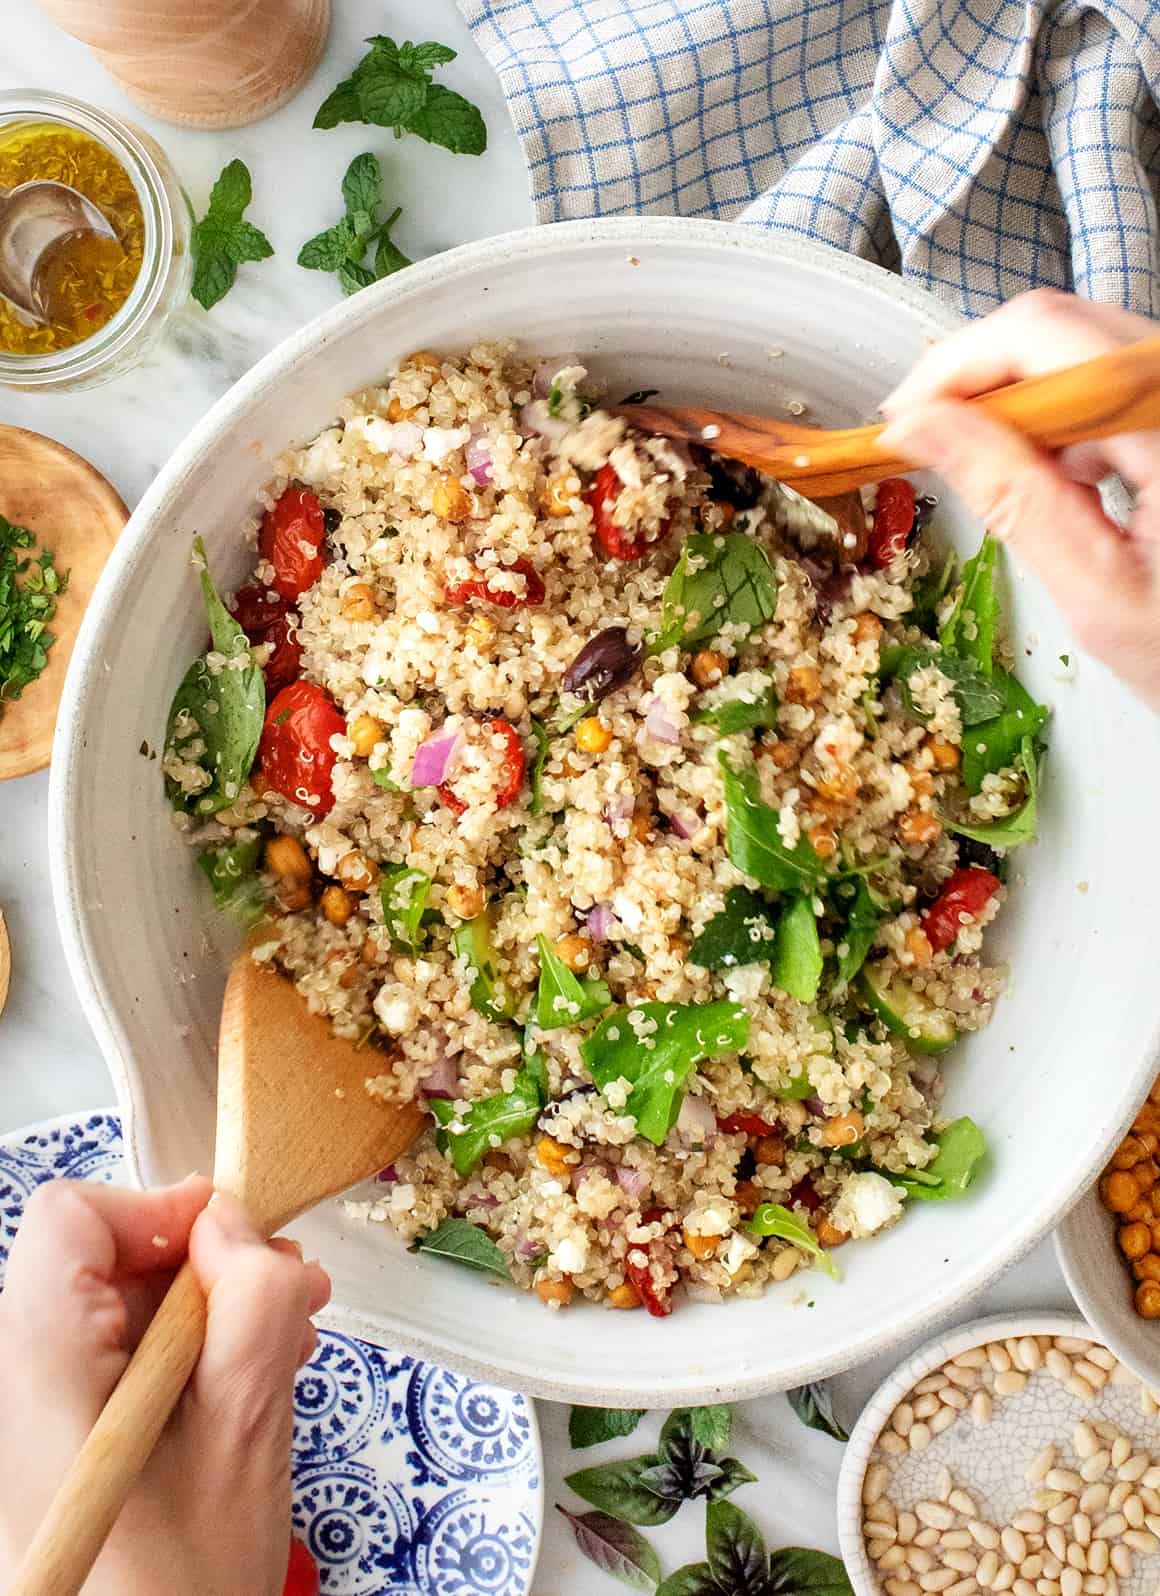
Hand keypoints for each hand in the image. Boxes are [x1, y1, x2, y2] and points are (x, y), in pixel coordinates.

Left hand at [0, 1177, 329, 1595]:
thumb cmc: (179, 1591)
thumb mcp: (245, 1429)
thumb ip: (249, 1305)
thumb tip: (235, 1226)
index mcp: (36, 1363)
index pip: (74, 1216)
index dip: (163, 1211)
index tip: (234, 1245)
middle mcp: (10, 1382)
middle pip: (97, 1261)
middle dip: (200, 1269)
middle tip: (285, 1296)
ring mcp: (23, 1420)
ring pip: (109, 1314)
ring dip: (201, 1318)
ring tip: (280, 1349)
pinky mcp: (45, 1451)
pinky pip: (105, 1369)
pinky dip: (176, 1364)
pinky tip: (240, 1390)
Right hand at [879, 289, 1159, 710]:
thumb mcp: (1096, 588)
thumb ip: (1008, 495)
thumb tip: (917, 427)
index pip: (1043, 337)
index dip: (955, 366)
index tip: (899, 420)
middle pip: (1063, 328)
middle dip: (980, 379)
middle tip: (925, 442)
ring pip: (1089, 350)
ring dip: (1022, 400)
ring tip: (987, 470)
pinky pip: (1123, 382)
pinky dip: (1070, 417)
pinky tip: (1057, 477)